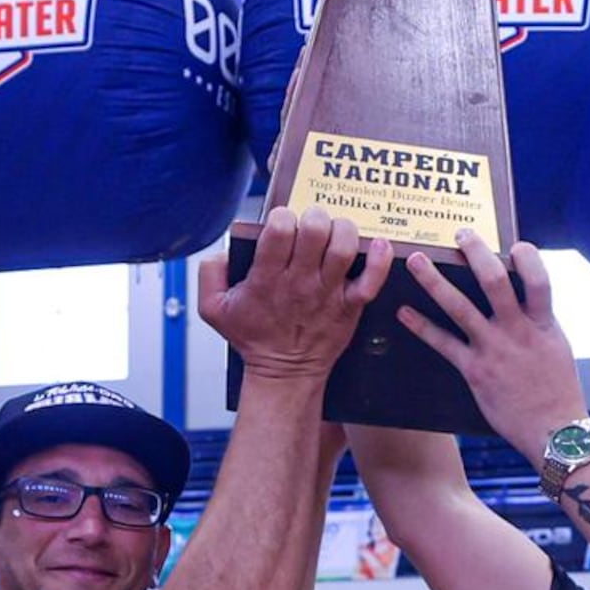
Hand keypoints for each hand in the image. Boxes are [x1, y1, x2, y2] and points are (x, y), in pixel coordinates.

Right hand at [199, 207, 392, 386]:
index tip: (281, 223)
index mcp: (266, 279)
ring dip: (342, 229)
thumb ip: (210, 273)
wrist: (284, 373)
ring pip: (344, 247)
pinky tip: (379, 244)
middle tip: (311, 224)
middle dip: (313, 217)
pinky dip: (380, 259)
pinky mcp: (350, 306)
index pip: (279, 230)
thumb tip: (224, 249)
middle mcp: (299, 283)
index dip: (282, 217)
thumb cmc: (254, 337)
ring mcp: (328, 294)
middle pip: (315, 231)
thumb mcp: (213, 309)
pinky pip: (372, 280)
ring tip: (334, 232)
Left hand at [394, 237, 588, 463]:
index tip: (515, 245)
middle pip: (495, 282)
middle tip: (460, 234)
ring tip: (416, 260)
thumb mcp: (557, 347)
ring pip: (460, 307)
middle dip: (475, 253)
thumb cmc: (557, 390)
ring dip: (434, 281)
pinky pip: (443, 344)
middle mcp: (518, 332)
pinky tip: (403, 313)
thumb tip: (524, 296)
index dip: (528, 257)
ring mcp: (494, 350)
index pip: (539, 279)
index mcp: (543, 324)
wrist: (554, 432)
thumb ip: (538, 320)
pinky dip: (421, 326)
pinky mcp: (475, 371)